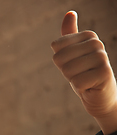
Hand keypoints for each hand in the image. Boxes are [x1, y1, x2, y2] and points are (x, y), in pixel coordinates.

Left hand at [51, 11, 116, 131]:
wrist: (99, 95)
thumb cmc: (83, 73)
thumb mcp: (72, 53)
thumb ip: (69, 34)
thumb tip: (70, 13)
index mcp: (89, 35)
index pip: (56, 46)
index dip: (60, 60)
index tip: (74, 63)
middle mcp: (97, 43)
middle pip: (59, 58)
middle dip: (65, 71)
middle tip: (79, 73)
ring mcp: (103, 57)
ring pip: (67, 71)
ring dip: (73, 79)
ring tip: (84, 79)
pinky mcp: (104, 74)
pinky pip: (76, 82)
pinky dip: (79, 88)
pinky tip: (90, 86)